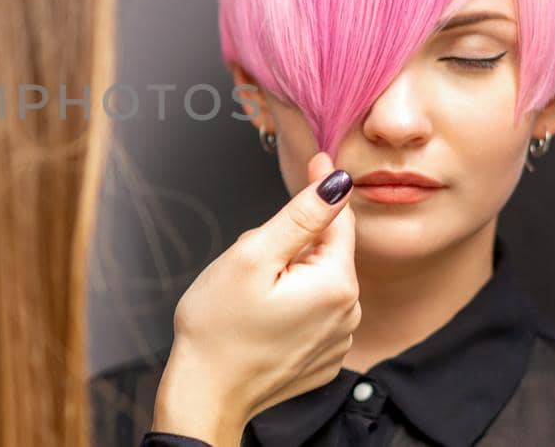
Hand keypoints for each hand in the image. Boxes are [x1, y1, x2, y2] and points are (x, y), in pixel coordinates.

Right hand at [151, 152, 359, 445]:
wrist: (206, 395)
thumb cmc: (217, 328)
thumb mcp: (252, 256)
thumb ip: (300, 216)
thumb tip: (337, 182)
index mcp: (336, 284)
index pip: (339, 220)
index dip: (321, 190)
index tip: (314, 159)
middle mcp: (349, 314)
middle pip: (325, 253)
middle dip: (292, 245)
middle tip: (249, 261)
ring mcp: (338, 341)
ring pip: (318, 282)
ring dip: (291, 276)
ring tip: (251, 295)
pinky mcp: (323, 359)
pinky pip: (313, 314)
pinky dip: (292, 307)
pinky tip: (261, 320)